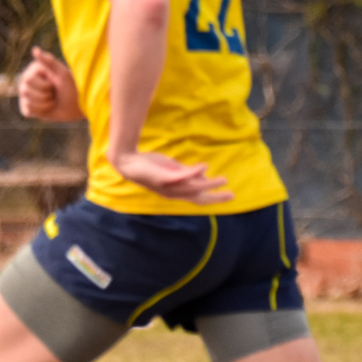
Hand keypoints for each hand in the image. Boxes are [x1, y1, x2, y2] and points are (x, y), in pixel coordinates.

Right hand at [18, 46, 78, 119]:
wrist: (76, 105)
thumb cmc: (71, 86)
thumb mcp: (62, 73)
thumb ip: (49, 61)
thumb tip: (35, 49)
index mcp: (34, 70)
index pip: (29, 80)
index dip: (44, 86)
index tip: (54, 83)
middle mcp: (27, 81)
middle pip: (25, 91)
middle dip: (44, 95)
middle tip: (53, 93)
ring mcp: (26, 95)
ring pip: (28, 103)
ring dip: (44, 104)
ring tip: (52, 100)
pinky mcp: (27, 107)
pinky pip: (28, 111)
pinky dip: (40, 111)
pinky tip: (47, 107)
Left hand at [109, 150, 233, 204]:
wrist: (129, 162)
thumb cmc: (152, 167)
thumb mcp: (174, 172)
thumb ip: (188, 175)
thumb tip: (205, 177)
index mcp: (176, 193)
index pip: (198, 199)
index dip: (214, 199)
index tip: (230, 196)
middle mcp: (173, 193)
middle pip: (198, 199)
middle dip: (215, 198)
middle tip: (232, 195)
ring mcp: (168, 186)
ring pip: (193, 189)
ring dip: (209, 185)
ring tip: (224, 180)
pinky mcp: (162, 178)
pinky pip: (181, 177)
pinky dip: (193, 173)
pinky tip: (205, 166)